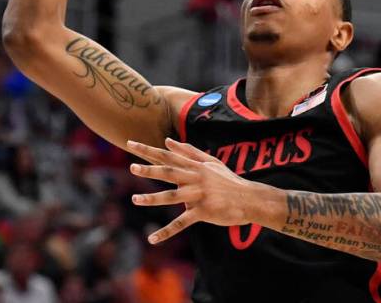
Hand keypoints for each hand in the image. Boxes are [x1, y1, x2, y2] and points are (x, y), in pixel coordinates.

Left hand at [127, 138, 265, 243]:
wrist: (249, 199)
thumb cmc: (228, 180)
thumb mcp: (211, 162)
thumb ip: (189, 151)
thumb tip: (168, 141)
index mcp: (196, 166)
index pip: (169, 156)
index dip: (149, 150)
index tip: (131, 144)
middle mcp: (197, 178)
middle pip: (170, 173)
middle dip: (150, 170)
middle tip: (132, 167)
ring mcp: (200, 195)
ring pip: (173, 196)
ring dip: (153, 198)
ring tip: (135, 199)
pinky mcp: (204, 212)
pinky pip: (182, 222)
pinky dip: (167, 231)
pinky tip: (152, 239)